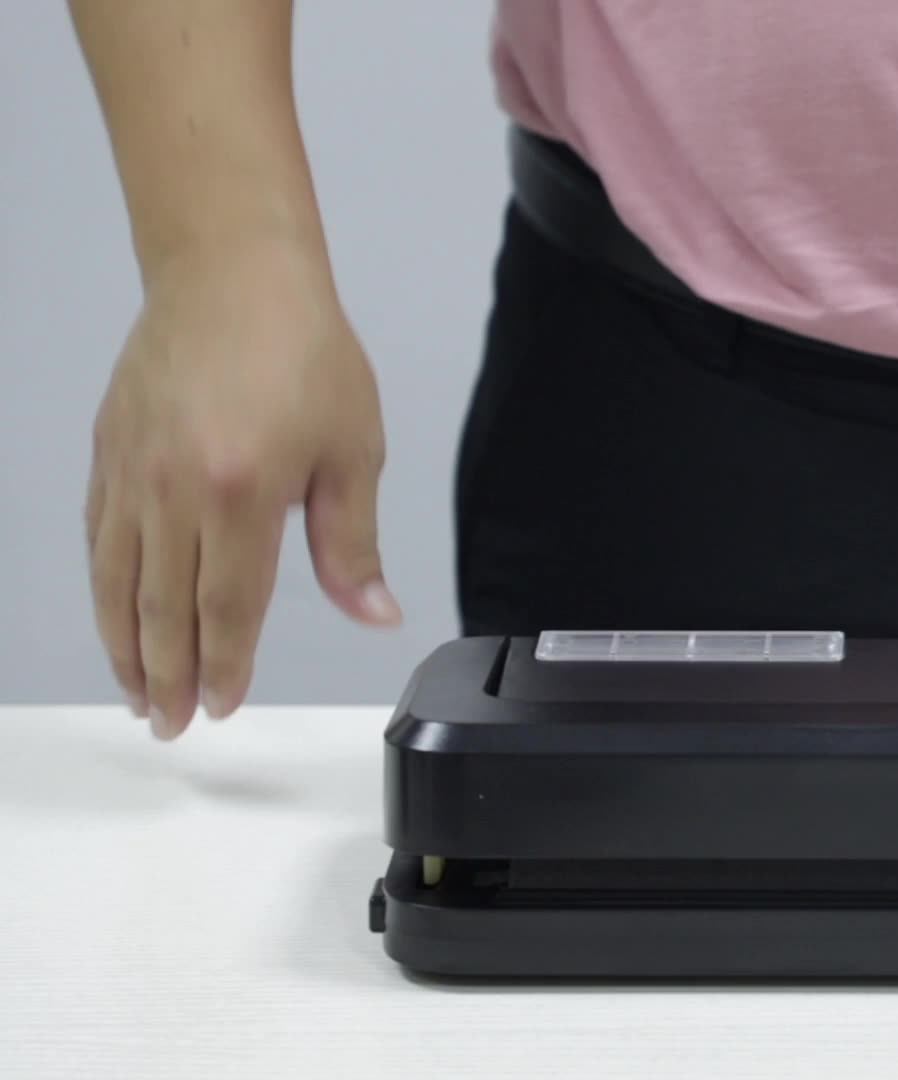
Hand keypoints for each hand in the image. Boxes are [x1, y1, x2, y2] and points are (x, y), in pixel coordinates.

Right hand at [86, 242, 398, 738]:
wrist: (233, 275)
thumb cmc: (302, 351)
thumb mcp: (352, 450)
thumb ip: (352, 544)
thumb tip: (374, 613)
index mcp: (242, 493)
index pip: (227, 608)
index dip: (224, 666)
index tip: (223, 704)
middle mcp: (174, 490)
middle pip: (164, 609)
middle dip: (167, 676)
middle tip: (172, 723)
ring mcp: (132, 473)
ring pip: (118, 584)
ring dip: (125, 647)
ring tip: (139, 694)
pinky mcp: (108, 454)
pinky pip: (99, 540)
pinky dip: (104, 591)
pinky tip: (115, 618)